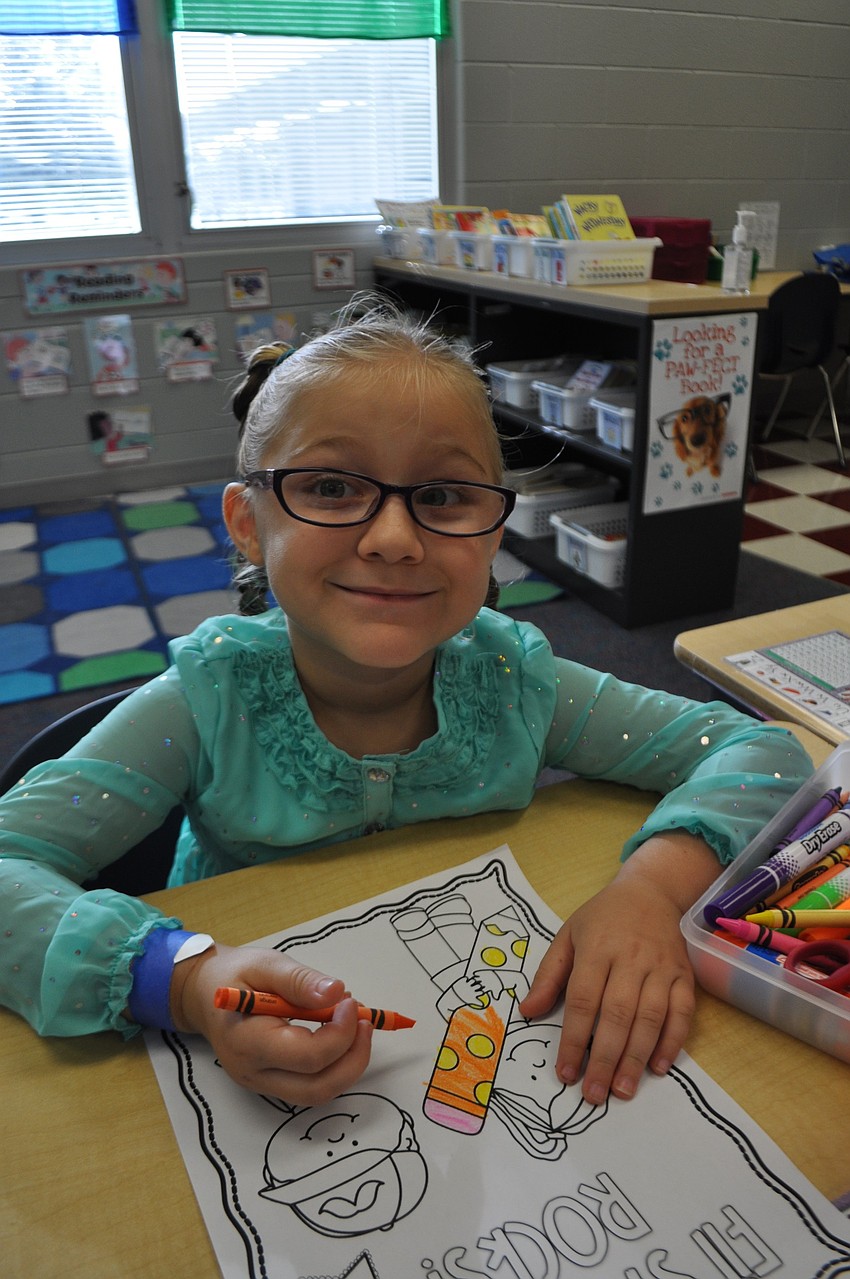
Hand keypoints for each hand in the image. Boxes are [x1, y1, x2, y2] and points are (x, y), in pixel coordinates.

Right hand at [170, 942, 372, 1105]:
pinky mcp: (271, 1082)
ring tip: (355, 1025)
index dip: (340, 1033)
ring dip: (348, 1063)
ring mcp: (262, 1083)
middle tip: (364, 1021)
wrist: (203, 994)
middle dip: (353, 1058)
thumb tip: (337, 992)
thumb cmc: (233, 975)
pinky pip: (311, 1084)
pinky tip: (338, 1033)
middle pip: (318, 1088)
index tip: (350, 1002)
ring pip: (318, 1093)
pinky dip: (334, 1063)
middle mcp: (254, 1073)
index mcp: (248, 1043)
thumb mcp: (265, 964)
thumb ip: (299, 980)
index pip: (307, 1056)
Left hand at [519, 831, 719, 1104]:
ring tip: (623, 1090)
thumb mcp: (567, 937)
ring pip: (651, 1017)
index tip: (565, 1072)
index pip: (582, 1000)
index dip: (573, 1039)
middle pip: (617, 1014)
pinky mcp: (684, 975)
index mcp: (596, 949)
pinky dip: (672, 1040)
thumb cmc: (602, 919)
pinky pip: (682, 1012)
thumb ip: (548, 976)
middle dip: (605, 1058)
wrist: (650, 892)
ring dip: (637, 1056)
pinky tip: (658, 1067)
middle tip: (594, 1094)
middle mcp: (630, 959)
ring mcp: (661, 967)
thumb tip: (528, 1012)